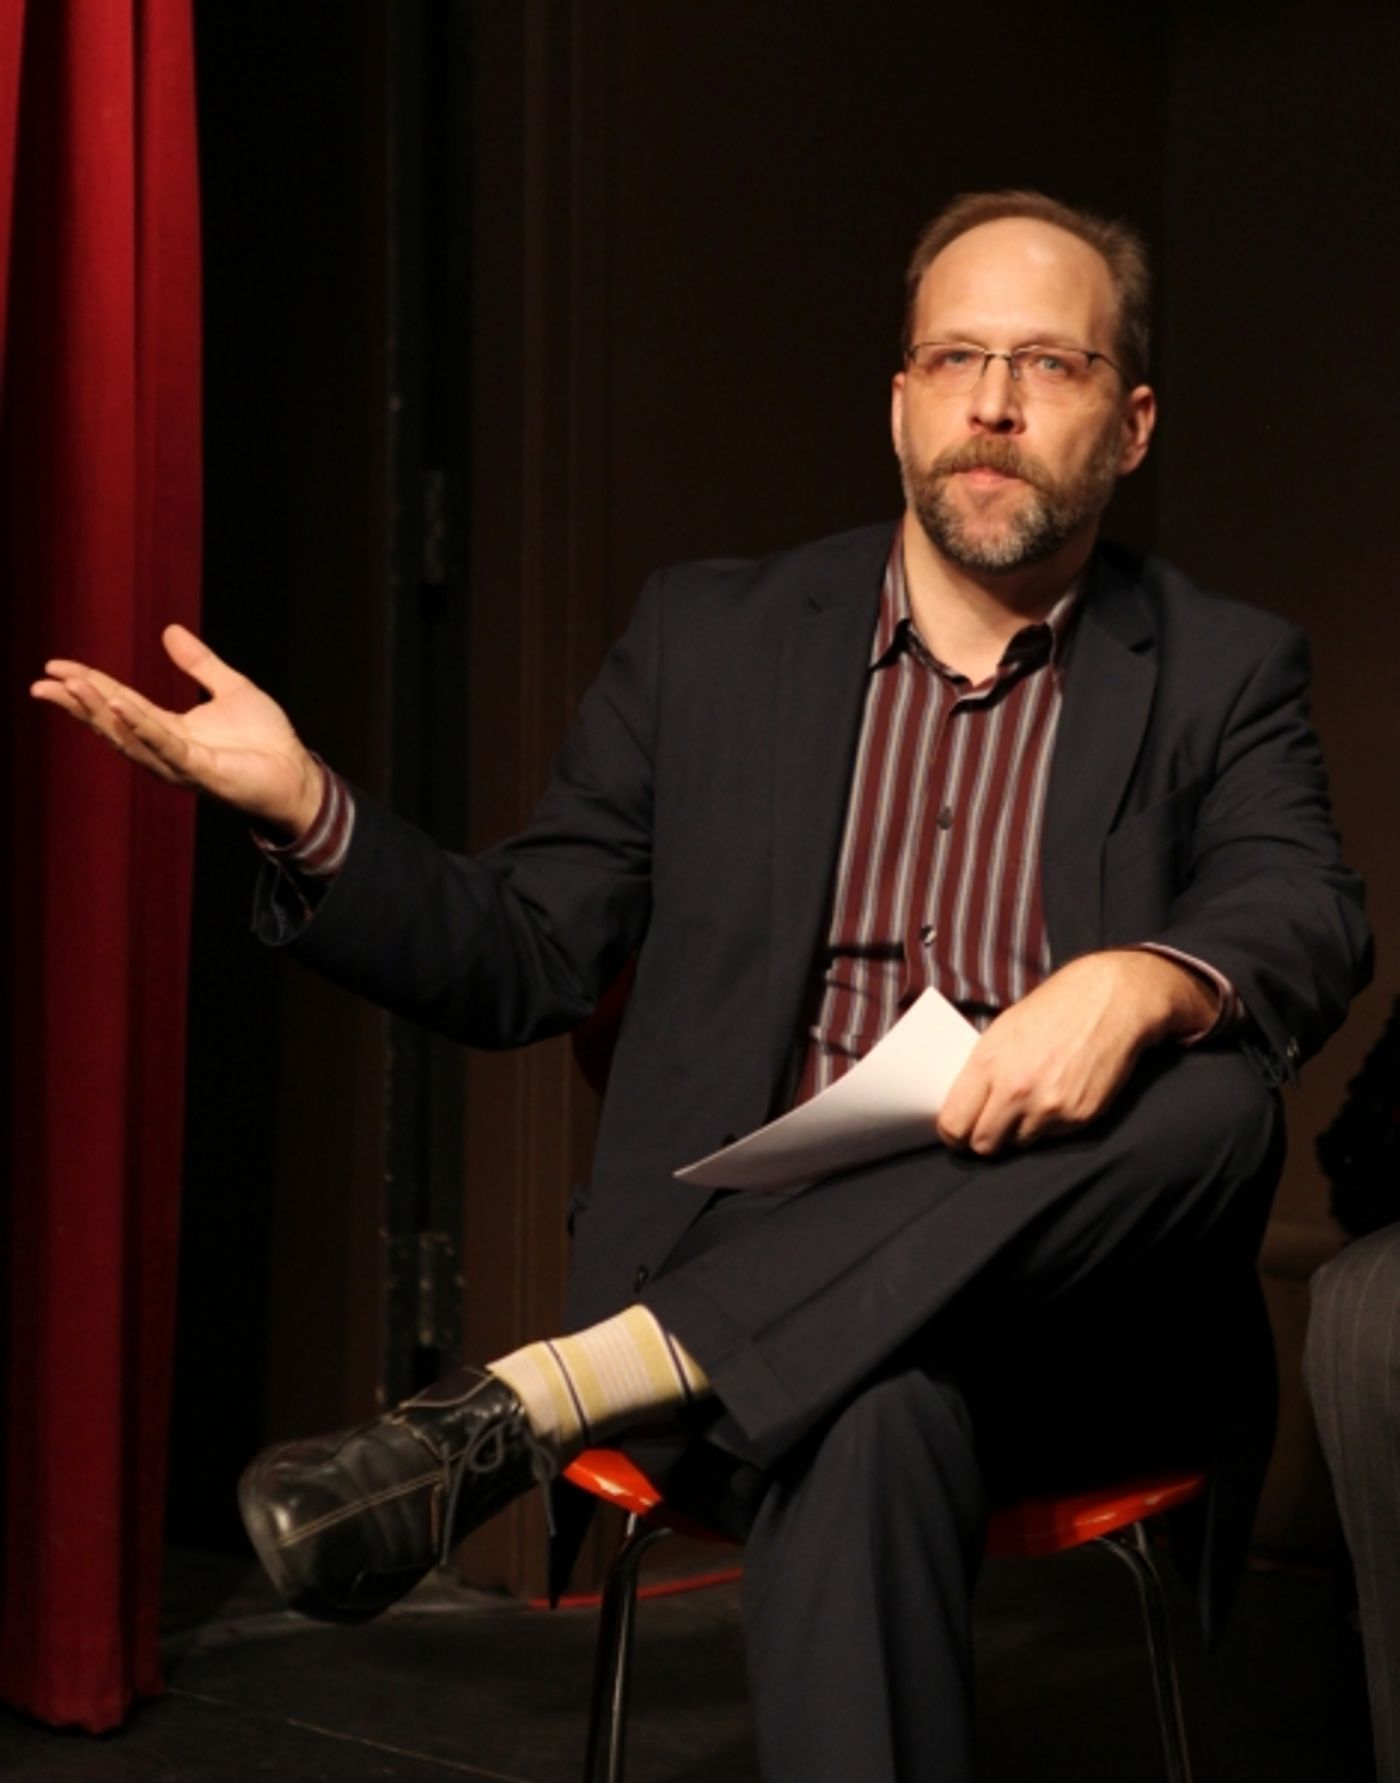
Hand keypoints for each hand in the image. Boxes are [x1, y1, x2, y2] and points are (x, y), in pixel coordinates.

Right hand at [30, 624, 322, 835]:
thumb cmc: (266, 740)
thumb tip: (169, 631)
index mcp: (169, 729)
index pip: (118, 702)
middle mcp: (165, 748)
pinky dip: (141, 726)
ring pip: (130, 736)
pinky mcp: (200, 770)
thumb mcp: (230, 689)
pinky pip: (165, 746)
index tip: (56, 667)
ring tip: (74, 688)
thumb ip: (199, 663)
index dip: (88, 684)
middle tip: (43, 682)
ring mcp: (180, 761)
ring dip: (99, 711)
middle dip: (78, 701)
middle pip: (112, 721)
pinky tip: (118, 707)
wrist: (297, 773)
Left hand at [937, 951, 1216, 1155]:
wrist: (1110, 1000)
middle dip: (985, 1139)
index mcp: (988, 1064)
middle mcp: (1016, 1089)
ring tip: (1034, 1098)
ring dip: (1021, 1128)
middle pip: (983, 1144)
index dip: (953, 1134)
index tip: (959, 1134)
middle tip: (992, 1126)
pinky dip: (1053, 1123)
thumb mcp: (1003, 1030)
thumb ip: (983, 1070)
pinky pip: (1053, 1135)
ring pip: (1020, 1142)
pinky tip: (1061, 1092)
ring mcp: (1049, 1106)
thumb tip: (964, 1105)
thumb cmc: (1052, 1009)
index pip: (953, 1123)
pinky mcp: (1079, 1116)